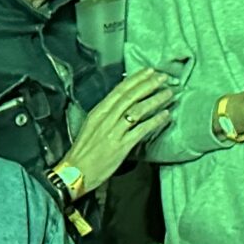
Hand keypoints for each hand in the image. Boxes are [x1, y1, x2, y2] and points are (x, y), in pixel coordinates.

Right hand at [66, 67, 177, 191]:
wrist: (75, 173)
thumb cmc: (84, 150)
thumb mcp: (91, 125)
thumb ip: (106, 113)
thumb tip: (123, 99)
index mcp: (98, 112)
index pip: (119, 90)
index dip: (135, 79)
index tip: (149, 70)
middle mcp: (106, 119)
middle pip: (130, 97)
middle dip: (148, 84)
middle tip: (163, 76)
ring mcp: (114, 132)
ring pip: (137, 110)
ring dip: (155, 100)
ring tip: (168, 93)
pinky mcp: (121, 146)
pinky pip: (141, 130)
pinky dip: (155, 121)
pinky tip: (166, 115)